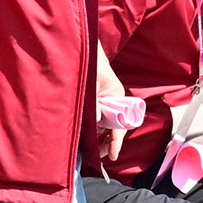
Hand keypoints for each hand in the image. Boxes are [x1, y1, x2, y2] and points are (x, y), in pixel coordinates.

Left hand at [94, 42, 127, 162]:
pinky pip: (98, 116)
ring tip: (91, 150)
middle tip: (99, 157)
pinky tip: (86, 135)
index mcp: (117, 96)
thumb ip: (93, 101)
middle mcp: (114, 100)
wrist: (82, 46)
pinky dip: (93, 126)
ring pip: (105, 122)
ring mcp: (105, 100)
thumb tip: (97, 120)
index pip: (120, 124)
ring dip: (99, 135)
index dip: (116, 141)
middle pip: (114, 126)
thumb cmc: (89, 60)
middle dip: (107, 142)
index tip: (113, 156)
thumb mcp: (91, 81)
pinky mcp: (97, 99)